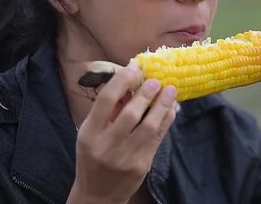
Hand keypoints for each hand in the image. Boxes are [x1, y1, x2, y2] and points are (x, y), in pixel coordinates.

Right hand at [68, 64, 177, 203]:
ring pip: (148, 126)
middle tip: (156, 80)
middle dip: (146, 94)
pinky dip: (166, 120)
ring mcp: (125, 157)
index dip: (122, 81)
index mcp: (90, 133)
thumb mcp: (91, 133)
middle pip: (130, 114)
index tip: (134, 68)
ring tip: (170, 90)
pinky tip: (171, 108)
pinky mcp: (142, 165)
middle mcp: (106, 145)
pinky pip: (158, 137)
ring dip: (162, 105)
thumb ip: (108, 110)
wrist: (98, 194)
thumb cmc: (93, 156)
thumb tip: (131, 82)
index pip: (105, 100)